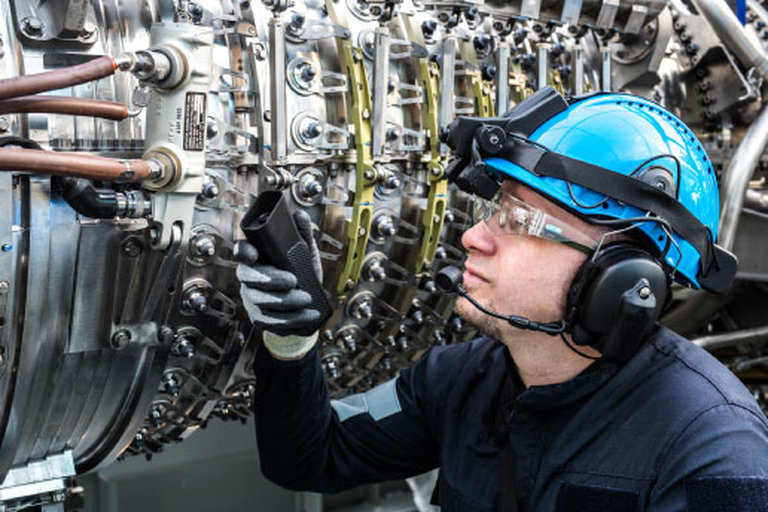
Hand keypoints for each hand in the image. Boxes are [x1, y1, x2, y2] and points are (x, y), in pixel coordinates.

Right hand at [237, 211, 324, 338]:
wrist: (309, 305)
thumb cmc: (302, 274)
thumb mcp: (305, 253)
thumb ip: (302, 234)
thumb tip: (299, 216)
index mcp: (257, 258)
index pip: (242, 251)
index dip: (244, 252)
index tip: (254, 253)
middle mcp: (249, 278)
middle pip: (249, 278)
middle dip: (270, 279)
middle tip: (293, 280)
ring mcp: (252, 299)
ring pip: (260, 300)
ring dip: (285, 301)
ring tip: (307, 299)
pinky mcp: (259, 318)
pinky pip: (270, 321)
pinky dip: (291, 319)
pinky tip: (307, 315)